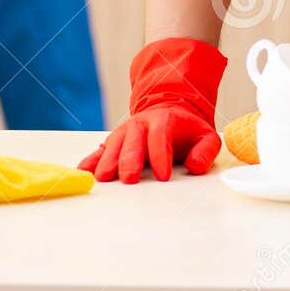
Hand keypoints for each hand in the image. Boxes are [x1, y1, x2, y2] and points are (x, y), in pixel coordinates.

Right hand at [79, 38, 226, 183]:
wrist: (170, 110)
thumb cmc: (186, 129)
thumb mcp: (205, 136)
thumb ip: (205, 151)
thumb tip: (195, 167)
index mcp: (164, 120)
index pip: (160, 137)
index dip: (161, 155)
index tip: (164, 176)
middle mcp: (140, 124)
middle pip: (133, 141)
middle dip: (130, 161)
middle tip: (129, 180)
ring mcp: (125, 132)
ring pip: (114, 145)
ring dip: (107, 161)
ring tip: (102, 178)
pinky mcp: (114, 141)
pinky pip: (101, 149)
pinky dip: (92, 159)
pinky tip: (84, 170)